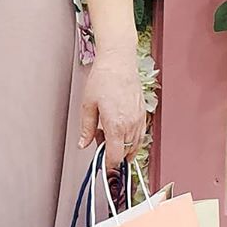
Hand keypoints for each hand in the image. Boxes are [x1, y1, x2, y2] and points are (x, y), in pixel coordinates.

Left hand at [78, 50, 147, 172]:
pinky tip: (122, 131)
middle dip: (114, 153)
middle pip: (126, 152)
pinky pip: (141, 134)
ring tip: (109, 134)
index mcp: (115, 125)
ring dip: (124, 146)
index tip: (103, 164)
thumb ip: (86, 128)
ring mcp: (139, 119)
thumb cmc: (103, 79)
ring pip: (135, 145)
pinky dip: (133, 138)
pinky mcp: (143, 113)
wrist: (119, 62)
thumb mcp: (87, 105)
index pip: (115, 155)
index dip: (109, 164)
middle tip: (100, 142)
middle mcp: (130, 124)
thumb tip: (84, 144)